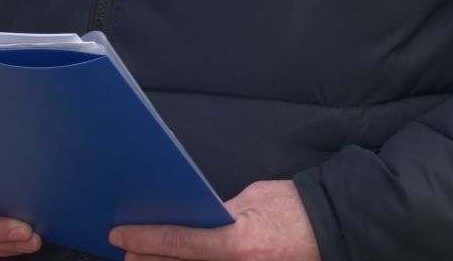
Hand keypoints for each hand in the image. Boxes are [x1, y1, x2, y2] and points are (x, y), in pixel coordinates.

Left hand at [110, 179, 320, 260]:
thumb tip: (194, 216)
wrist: (332, 227)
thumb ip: (220, 211)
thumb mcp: (253, 199)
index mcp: (237, 243)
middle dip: (148, 260)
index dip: (145, 238)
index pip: (180, 243)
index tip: (120, 235)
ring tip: (145, 260)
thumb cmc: (294, 207)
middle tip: (126, 252)